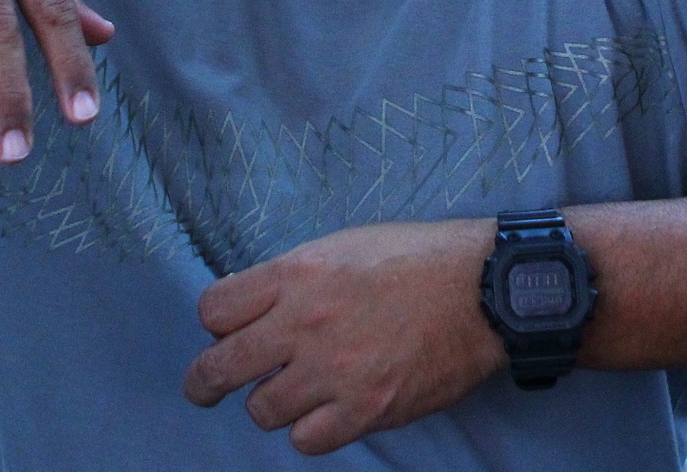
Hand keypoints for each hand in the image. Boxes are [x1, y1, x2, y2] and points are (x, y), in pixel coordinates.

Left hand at [182, 220, 506, 454]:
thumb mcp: (341, 245)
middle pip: (219, 368)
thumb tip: (245, 303)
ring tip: (292, 392)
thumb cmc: (414, 258)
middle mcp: (305, 324)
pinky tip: (325, 412)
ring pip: (261, 411)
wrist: (482, 290)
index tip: (226, 329)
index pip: (214, 310)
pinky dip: (310, 430)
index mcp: (295, 275)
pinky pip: (306, 441)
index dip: (215, 323)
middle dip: (204, 381)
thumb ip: (290, 276)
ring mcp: (334, 372)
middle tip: (206, 387)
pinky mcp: (366, 410)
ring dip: (270, 403)